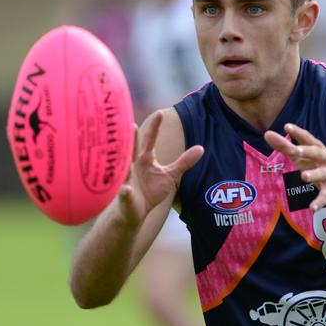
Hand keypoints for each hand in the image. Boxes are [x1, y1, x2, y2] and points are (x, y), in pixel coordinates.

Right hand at [118, 111, 202, 225]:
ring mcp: (127, 179)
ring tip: (124, 152)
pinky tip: (126, 189)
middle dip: (131, 139)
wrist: (136, 211)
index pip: (150, 140)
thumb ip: (184, 162)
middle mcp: (134, 165)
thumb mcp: (170, 175)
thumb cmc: (151, 190)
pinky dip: (125, 190)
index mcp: (145, 158)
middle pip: (133, 149)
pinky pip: (124, 192)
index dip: (155, 128)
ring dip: (124, 162)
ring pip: (124, 168)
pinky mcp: (125, 195)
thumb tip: (201, 148)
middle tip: (130, 124)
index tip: (160, 113)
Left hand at [264, 122, 325, 210]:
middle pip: (317, 153)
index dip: (298, 133)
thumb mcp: (304, 157)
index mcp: (318, 150)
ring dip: (314, 175)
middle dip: (307, 151)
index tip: (287, 126)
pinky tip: (312, 208)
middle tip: (295, 150)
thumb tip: (267, 134)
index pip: (308, 139)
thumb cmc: (321, 167)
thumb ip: (286, 147)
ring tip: (304, 177)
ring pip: (323, 174)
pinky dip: (319, 202)